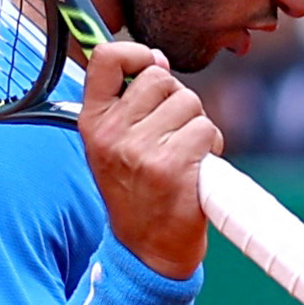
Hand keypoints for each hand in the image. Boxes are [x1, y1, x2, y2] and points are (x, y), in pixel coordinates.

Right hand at [79, 35, 216, 281]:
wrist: (147, 250)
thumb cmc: (137, 191)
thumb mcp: (113, 145)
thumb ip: (128, 102)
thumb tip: (157, 61)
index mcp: (92, 123)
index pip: (106, 58)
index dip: (136, 53)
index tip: (152, 67)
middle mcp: (111, 134)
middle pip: (160, 79)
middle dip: (176, 100)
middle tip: (171, 133)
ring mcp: (141, 150)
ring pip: (189, 103)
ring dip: (197, 126)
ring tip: (184, 155)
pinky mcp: (172, 166)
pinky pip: (206, 129)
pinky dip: (211, 147)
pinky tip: (197, 169)